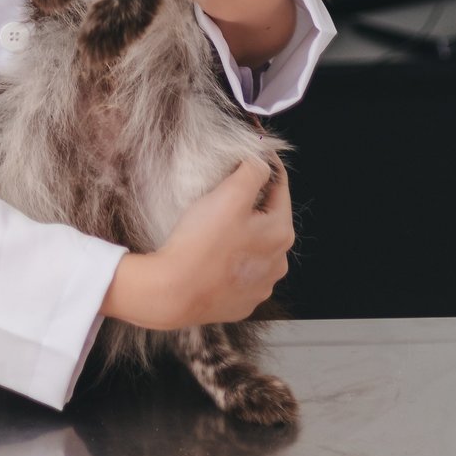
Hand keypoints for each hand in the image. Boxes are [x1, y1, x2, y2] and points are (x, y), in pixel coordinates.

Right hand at [101, 157, 293, 328]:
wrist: (175, 292)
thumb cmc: (202, 242)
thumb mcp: (229, 195)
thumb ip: (252, 172)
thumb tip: (262, 164)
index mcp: (280, 233)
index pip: (281, 189)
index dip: (267, 167)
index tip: (254, 154)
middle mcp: (277, 263)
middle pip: (269, 219)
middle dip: (253, 203)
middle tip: (227, 191)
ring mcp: (261, 286)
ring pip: (257, 246)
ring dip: (244, 232)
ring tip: (217, 225)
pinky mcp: (242, 301)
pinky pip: (242, 271)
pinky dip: (233, 258)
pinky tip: (214, 253)